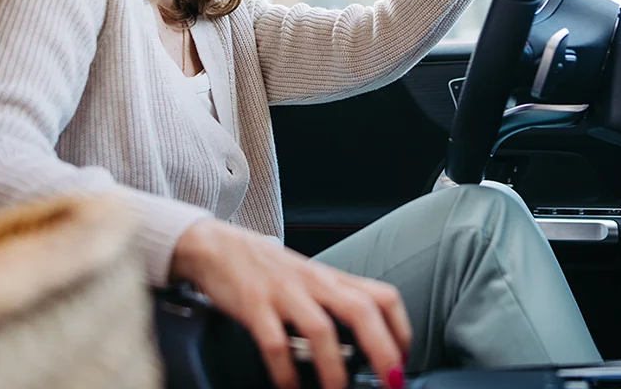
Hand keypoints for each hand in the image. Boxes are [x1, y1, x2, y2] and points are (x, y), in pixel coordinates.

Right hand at [171, 219, 411, 388]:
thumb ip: (334, 305)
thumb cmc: (266, 269)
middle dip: (382, 349)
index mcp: (332, 278)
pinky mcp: (254, 304)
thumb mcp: (308, 280)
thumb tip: (364, 347)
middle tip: (391, 382)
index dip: (401, 329)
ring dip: (335, 369)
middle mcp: (314, 282)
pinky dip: (285, 373)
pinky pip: (274, 344)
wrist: (216, 245)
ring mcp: (284, 292)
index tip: (404, 361)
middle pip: (362, 309)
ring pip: (320, 329)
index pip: (383, 296)